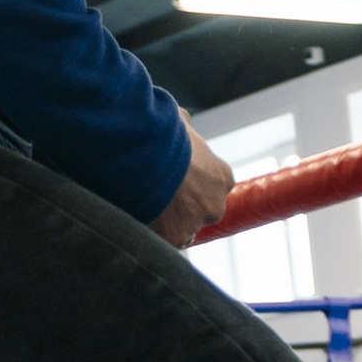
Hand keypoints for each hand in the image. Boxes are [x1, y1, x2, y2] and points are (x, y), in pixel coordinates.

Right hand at [148, 124, 234, 249]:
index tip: (177, 179)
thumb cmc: (162, 135)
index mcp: (222, 177)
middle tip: (158, 193)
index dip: (194, 182)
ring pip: (184, 229)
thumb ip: (184, 127)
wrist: (143, 156)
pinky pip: (164, 240)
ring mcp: (196, 223)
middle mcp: (216, 204)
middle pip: (202, 211)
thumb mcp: (178, 122)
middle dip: (184, 206)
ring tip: (145, 204)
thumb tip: (181, 120)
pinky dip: (153, 231)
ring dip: (169, 221)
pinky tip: (139, 215)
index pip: (214, 185)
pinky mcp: (174, 238)